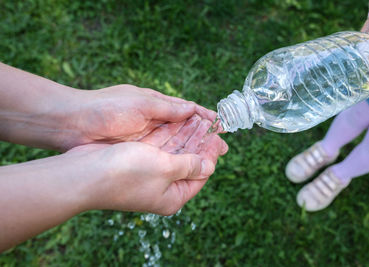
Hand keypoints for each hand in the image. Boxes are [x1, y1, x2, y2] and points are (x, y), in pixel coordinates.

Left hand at [65, 84, 216, 149]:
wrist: (72, 124)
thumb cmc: (106, 108)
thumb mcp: (141, 103)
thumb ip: (168, 108)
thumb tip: (193, 109)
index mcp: (155, 104)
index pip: (186, 111)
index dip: (204, 118)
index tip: (221, 126)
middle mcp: (153, 121)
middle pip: (184, 130)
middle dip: (203, 137)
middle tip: (221, 147)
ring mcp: (145, 138)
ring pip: (175, 144)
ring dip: (193, 149)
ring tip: (211, 157)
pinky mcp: (137, 152)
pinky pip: (161, 155)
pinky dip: (175, 159)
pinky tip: (188, 165)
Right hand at [68, 127, 226, 214]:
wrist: (84, 173)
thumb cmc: (125, 173)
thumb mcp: (165, 168)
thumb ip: (189, 165)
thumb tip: (208, 167)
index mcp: (172, 196)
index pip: (200, 174)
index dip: (210, 154)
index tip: (219, 137)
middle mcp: (162, 187)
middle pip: (188, 161)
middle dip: (199, 142)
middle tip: (211, 125)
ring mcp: (148, 174)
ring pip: (173, 151)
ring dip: (185, 135)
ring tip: (198, 119)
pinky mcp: (137, 162)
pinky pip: (158, 146)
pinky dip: (168, 135)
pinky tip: (178, 121)